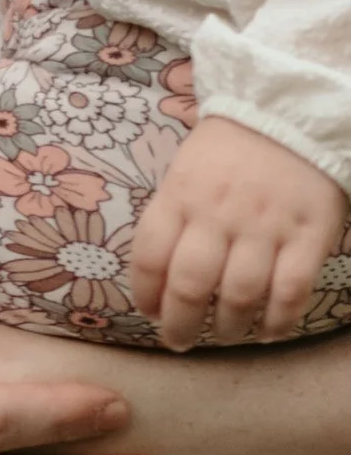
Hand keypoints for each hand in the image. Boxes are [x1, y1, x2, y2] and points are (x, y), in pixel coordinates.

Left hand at [129, 116, 349, 351]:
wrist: (290, 113)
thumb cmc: (230, 147)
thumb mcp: (186, 170)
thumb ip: (172, 215)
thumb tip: (157, 274)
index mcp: (181, 195)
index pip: (149, 255)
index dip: (145, 293)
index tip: (150, 312)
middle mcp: (219, 215)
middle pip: (191, 285)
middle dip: (180, 324)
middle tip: (179, 341)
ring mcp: (266, 228)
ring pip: (240, 296)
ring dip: (229, 328)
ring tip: (225, 335)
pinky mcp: (308, 237)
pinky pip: (291, 292)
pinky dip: (278, 321)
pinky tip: (269, 331)